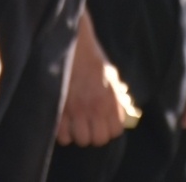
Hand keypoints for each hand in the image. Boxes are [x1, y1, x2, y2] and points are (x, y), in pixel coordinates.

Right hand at [56, 16, 133, 147]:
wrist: (74, 46)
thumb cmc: (93, 61)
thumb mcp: (112, 77)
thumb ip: (118, 97)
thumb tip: (125, 112)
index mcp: (110, 101)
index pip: (115, 131)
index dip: (109, 129)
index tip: (103, 123)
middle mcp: (95, 108)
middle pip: (98, 140)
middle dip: (93, 134)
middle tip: (88, 125)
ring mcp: (77, 110)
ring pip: (81, 140)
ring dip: (78, 134)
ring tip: (75, 124)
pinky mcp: (59, 110)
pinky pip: (62, 136)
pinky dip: (63, 133)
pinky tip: (64, 122)